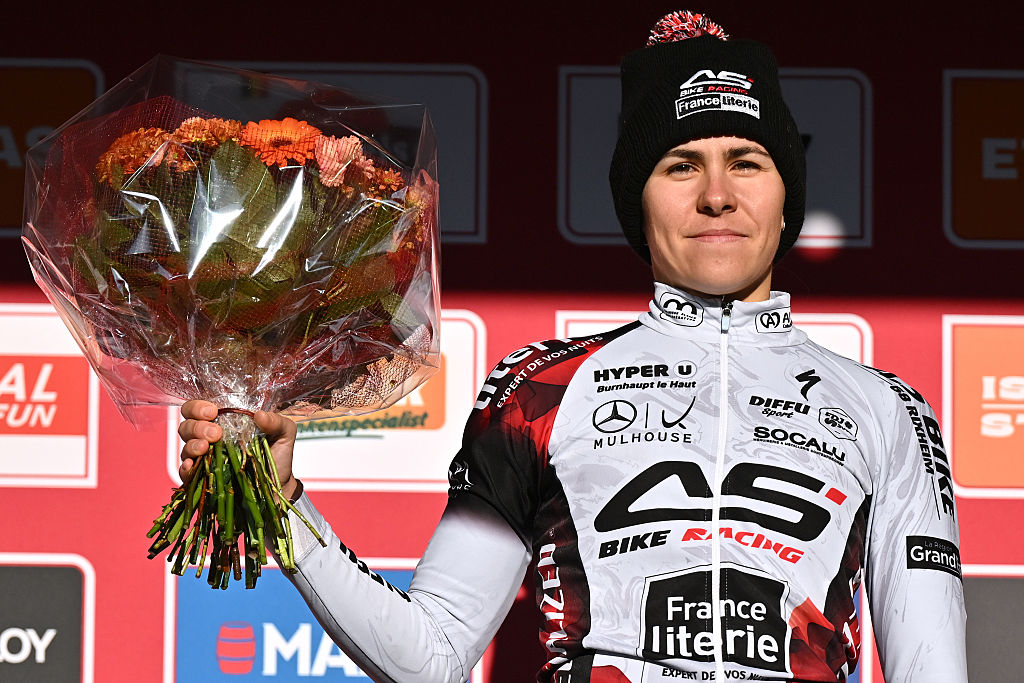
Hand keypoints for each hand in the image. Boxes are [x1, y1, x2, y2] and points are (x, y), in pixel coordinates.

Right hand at [177, 400, 300, 500]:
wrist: (279, 487)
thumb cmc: (277, 456)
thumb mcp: (284, 435)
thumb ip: (277, 421)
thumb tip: (259, 415)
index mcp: (224, 422)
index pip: (198, 408)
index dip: (198, 406)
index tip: (213, 411)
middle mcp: (209, 438)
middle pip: (187, 425)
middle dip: (197, 426)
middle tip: (216, 433)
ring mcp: (204, 459)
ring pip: (185, 446)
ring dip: (192, 444)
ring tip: (206, 447)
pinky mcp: (202, 479)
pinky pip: (185, 472)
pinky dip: (186, 467)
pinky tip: (193, 464)